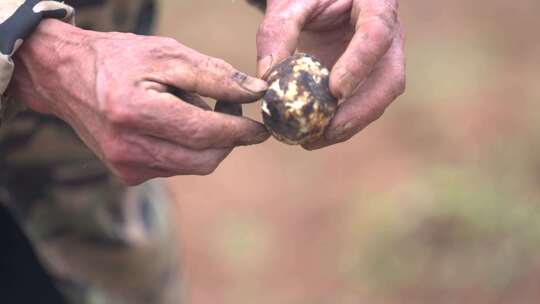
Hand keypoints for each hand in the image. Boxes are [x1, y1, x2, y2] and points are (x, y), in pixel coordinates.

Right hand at [10, 19, 269, 184]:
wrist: (67, 77)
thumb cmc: (120, 58)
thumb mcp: (168, 54)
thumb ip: (216, 76)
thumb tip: (256, 93)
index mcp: (134, 112)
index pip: (204, 132)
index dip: (240, 131)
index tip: (263, 127)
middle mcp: (128, 148)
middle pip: (203, 161)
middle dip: (229, 141)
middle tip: (232, 110)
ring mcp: (126, 166)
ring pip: (192, 166)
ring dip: (207, 142)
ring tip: (194, 108)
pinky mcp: (128, 175)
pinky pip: (176, 168)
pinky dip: (188, 149)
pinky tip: (175, 124)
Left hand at [257, 0, 404, 149]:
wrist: (318, 0)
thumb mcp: (289, 3)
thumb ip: (278, 31)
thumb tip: (268, 77)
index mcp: (375, 3)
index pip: (377, 33)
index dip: (359, 64)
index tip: (335, 92)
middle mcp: (388, 34)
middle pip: (390, 78)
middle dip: (361, 110)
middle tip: (327, 130)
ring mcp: (381, 60)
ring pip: (379, 98)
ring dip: (349, 124)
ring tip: (312, 140)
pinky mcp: (368, 79)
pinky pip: (362, 105)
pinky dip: (340, 123)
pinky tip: (312, 134)